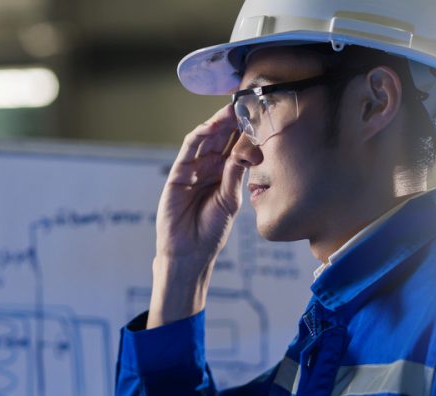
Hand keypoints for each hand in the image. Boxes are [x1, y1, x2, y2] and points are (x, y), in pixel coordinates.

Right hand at [148, 105, 245, 327]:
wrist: (189, 253)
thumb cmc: (211, 231)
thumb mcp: (230, 201)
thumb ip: (234, 175)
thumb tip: (245, 150)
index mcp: (224, 174)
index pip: (235, 145)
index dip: (245, 130)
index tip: (258, 113)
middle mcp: (209, 167)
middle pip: (221, 137)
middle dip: (233, 120)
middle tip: (246, 103)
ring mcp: (192, 169)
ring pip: (205, 139)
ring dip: (217, 124)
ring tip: (230, 110)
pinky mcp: (177, 174)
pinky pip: (187, 150)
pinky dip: (198, 136)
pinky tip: (209, 127)